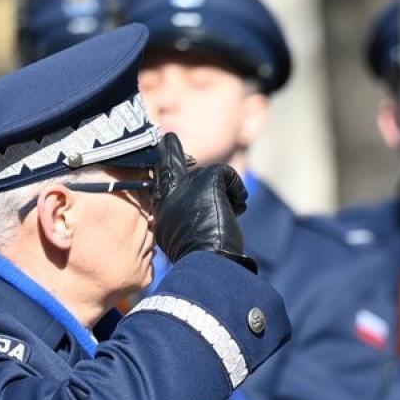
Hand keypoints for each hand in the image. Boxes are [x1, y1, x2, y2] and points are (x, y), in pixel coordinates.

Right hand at [152, 132, 254, 270]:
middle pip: (190, 173)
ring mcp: (187, 184)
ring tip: (229, 214)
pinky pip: (227, 174)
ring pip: (211, 176)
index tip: (168, 139)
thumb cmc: (197, 257)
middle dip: (209, 183)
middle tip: (225, 199)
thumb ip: (180, 215)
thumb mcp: (178, 236)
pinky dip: (237, 189)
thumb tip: (187, 205)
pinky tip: (238, 206)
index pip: (162, 173)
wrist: (207, 260)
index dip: (168, 154)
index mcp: (161, 207)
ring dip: (224, 195)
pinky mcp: (207, 180)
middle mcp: (170, 193)